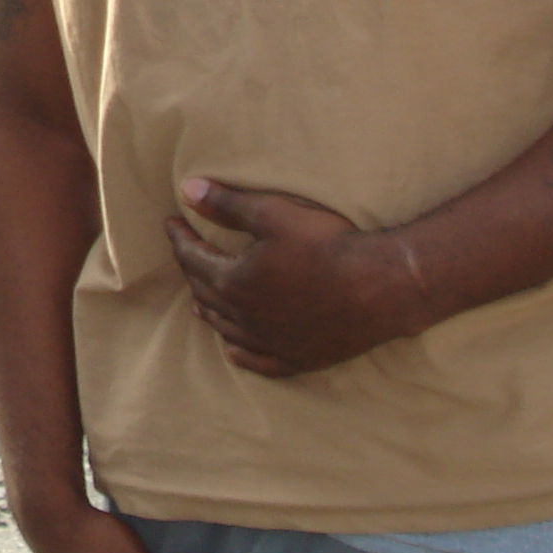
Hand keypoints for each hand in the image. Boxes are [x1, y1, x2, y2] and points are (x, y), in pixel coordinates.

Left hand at [166, 178, 430, 377]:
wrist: (381, 286)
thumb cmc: (327, 244)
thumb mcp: (272, 213)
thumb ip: (226, 204)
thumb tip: (186, 191)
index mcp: (234, 283)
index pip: (192, 258)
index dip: (179, 238)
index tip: (171, 222)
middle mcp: (246, 319)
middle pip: (205, 292)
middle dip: (191, 268)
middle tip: (186, 250)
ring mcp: (272, 343)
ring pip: (226, 328)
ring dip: (209, 309)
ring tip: (198, 296)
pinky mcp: (299, 359)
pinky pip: (259, 361)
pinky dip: (241, 353)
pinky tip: (233, 350)